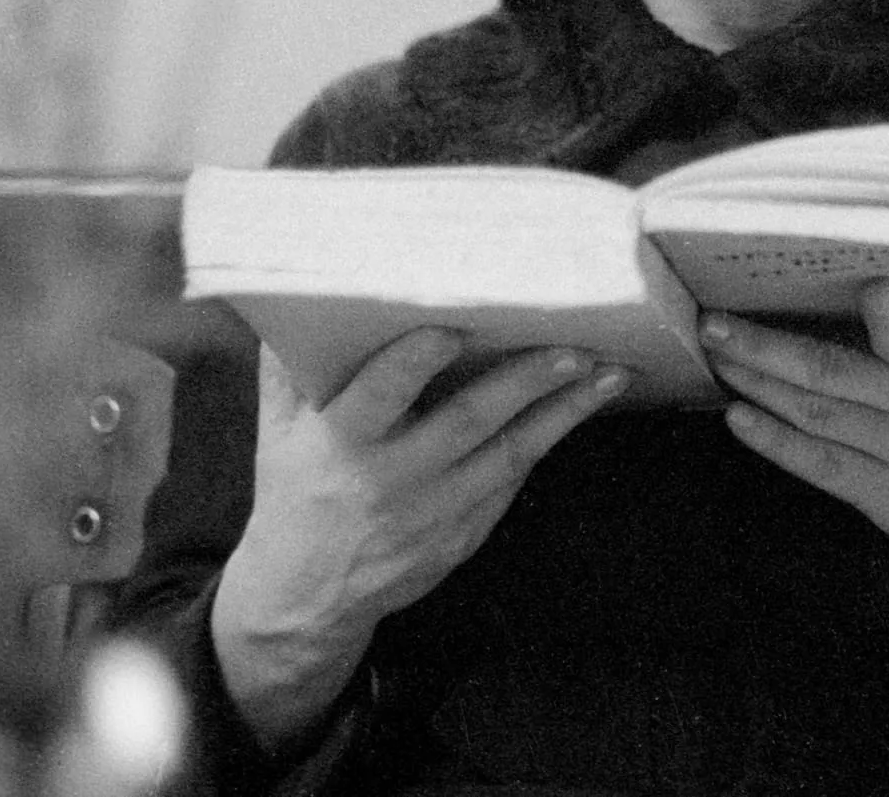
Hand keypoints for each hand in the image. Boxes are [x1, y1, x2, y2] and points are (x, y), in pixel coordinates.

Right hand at [212, 330, 626, 748]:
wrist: (305, 595)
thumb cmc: (295, 489)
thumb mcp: (279, 430)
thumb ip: (291, 365)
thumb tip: (301, 292)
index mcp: (341, 443)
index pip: (380, 395)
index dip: (415, 362)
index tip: (454, 328)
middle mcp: (392, 478)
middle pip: (467, 421)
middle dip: (525, 381)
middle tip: (574, 347)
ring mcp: (433, 513)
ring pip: (510, 455)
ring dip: (563, 412)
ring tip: (608, 375)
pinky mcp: (461, 537)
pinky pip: (511, 484)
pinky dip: (545, 443)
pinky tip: (578, 408)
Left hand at [704, 281, 888, 642]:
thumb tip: (860, 300)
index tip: (867, 284)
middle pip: (832, 371)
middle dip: (765, 345)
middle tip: (714, 320)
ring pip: (816, 414)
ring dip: (757, 383)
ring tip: (716, 357)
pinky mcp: (885, 499)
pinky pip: (820, 464)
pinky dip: (775, 440)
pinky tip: (739, 418)